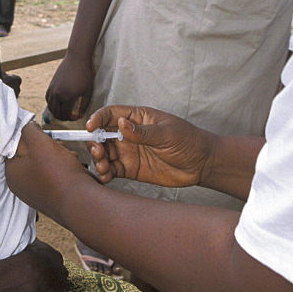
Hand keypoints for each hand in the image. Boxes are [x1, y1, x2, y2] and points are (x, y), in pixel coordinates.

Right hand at [18, 239, 68, 291]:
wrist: (27, 272)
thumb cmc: (25, 257)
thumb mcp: (31, 243)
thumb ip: (35, 242)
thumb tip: (32, 236)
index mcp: (56, 257)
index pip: (55, 263)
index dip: (46, 269)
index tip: (38, 273)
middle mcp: (64, 270)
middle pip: (59, 276)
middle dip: (52, 280)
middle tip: (39, 284)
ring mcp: (64, 285)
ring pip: (60, 289)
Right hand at [45, 52, 94, 120]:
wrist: (77, 57)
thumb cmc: (85, 73)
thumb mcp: (88, 91)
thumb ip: (84, 105)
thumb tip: (81, 114)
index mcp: (67, 97)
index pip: (65, 115)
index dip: (72, 119)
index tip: (77, 116)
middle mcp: (57, 94)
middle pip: (56, 113)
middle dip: (63, 117)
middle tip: (71, 116)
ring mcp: (52, 89)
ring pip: (50, 107)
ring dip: (56, 112)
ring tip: (64, 111)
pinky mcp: (51, 84)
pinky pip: (48, 98)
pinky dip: (51, 104)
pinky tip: (58, 103)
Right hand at [86, 105, 213, 187]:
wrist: (202, 164)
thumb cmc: (189, 141)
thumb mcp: (167, 133)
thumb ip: (143, 132)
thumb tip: (121, 124)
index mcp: (137, 118)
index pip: (111, 114)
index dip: (98, 119)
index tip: (91, 128)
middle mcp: (129, 134)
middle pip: (102, 135)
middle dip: (95, 143)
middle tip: (98, 152)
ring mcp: (129, 152)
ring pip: (105, 154)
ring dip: (98, 159)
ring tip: (103, 167)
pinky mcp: (131, 169)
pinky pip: (113, 170)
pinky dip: (105, 174)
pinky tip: (105, 177)